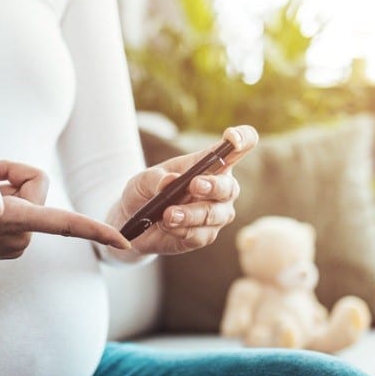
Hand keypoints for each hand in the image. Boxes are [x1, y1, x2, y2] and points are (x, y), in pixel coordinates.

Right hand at [0, 161, 129, 268]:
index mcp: (11, 225)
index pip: (64, 225)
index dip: (96, 230)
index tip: (126, 240)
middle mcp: (18, 236)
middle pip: (39, 189)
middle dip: (14, 173)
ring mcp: (12, 240)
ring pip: (27, 197)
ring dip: (4, 185)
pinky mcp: (4, 238)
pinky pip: (17, 207)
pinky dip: (0, 196)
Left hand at [110, 125, 257, 255]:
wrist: (132, 221)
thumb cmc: (146, 191)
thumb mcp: (144, 179)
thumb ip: (157, 178)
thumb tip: (170, 181)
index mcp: (212, 163)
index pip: (237, 147)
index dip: (242, 139)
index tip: (232, 139)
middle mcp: (220, 189)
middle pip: (229, 187)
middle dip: (213, 186)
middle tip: (194, 185)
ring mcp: (216, 214)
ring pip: (214, 215)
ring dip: (191, 214)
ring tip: (168, 215)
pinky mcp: (205, 236)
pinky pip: (200, 235)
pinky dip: (182, 230)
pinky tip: (167, 226)